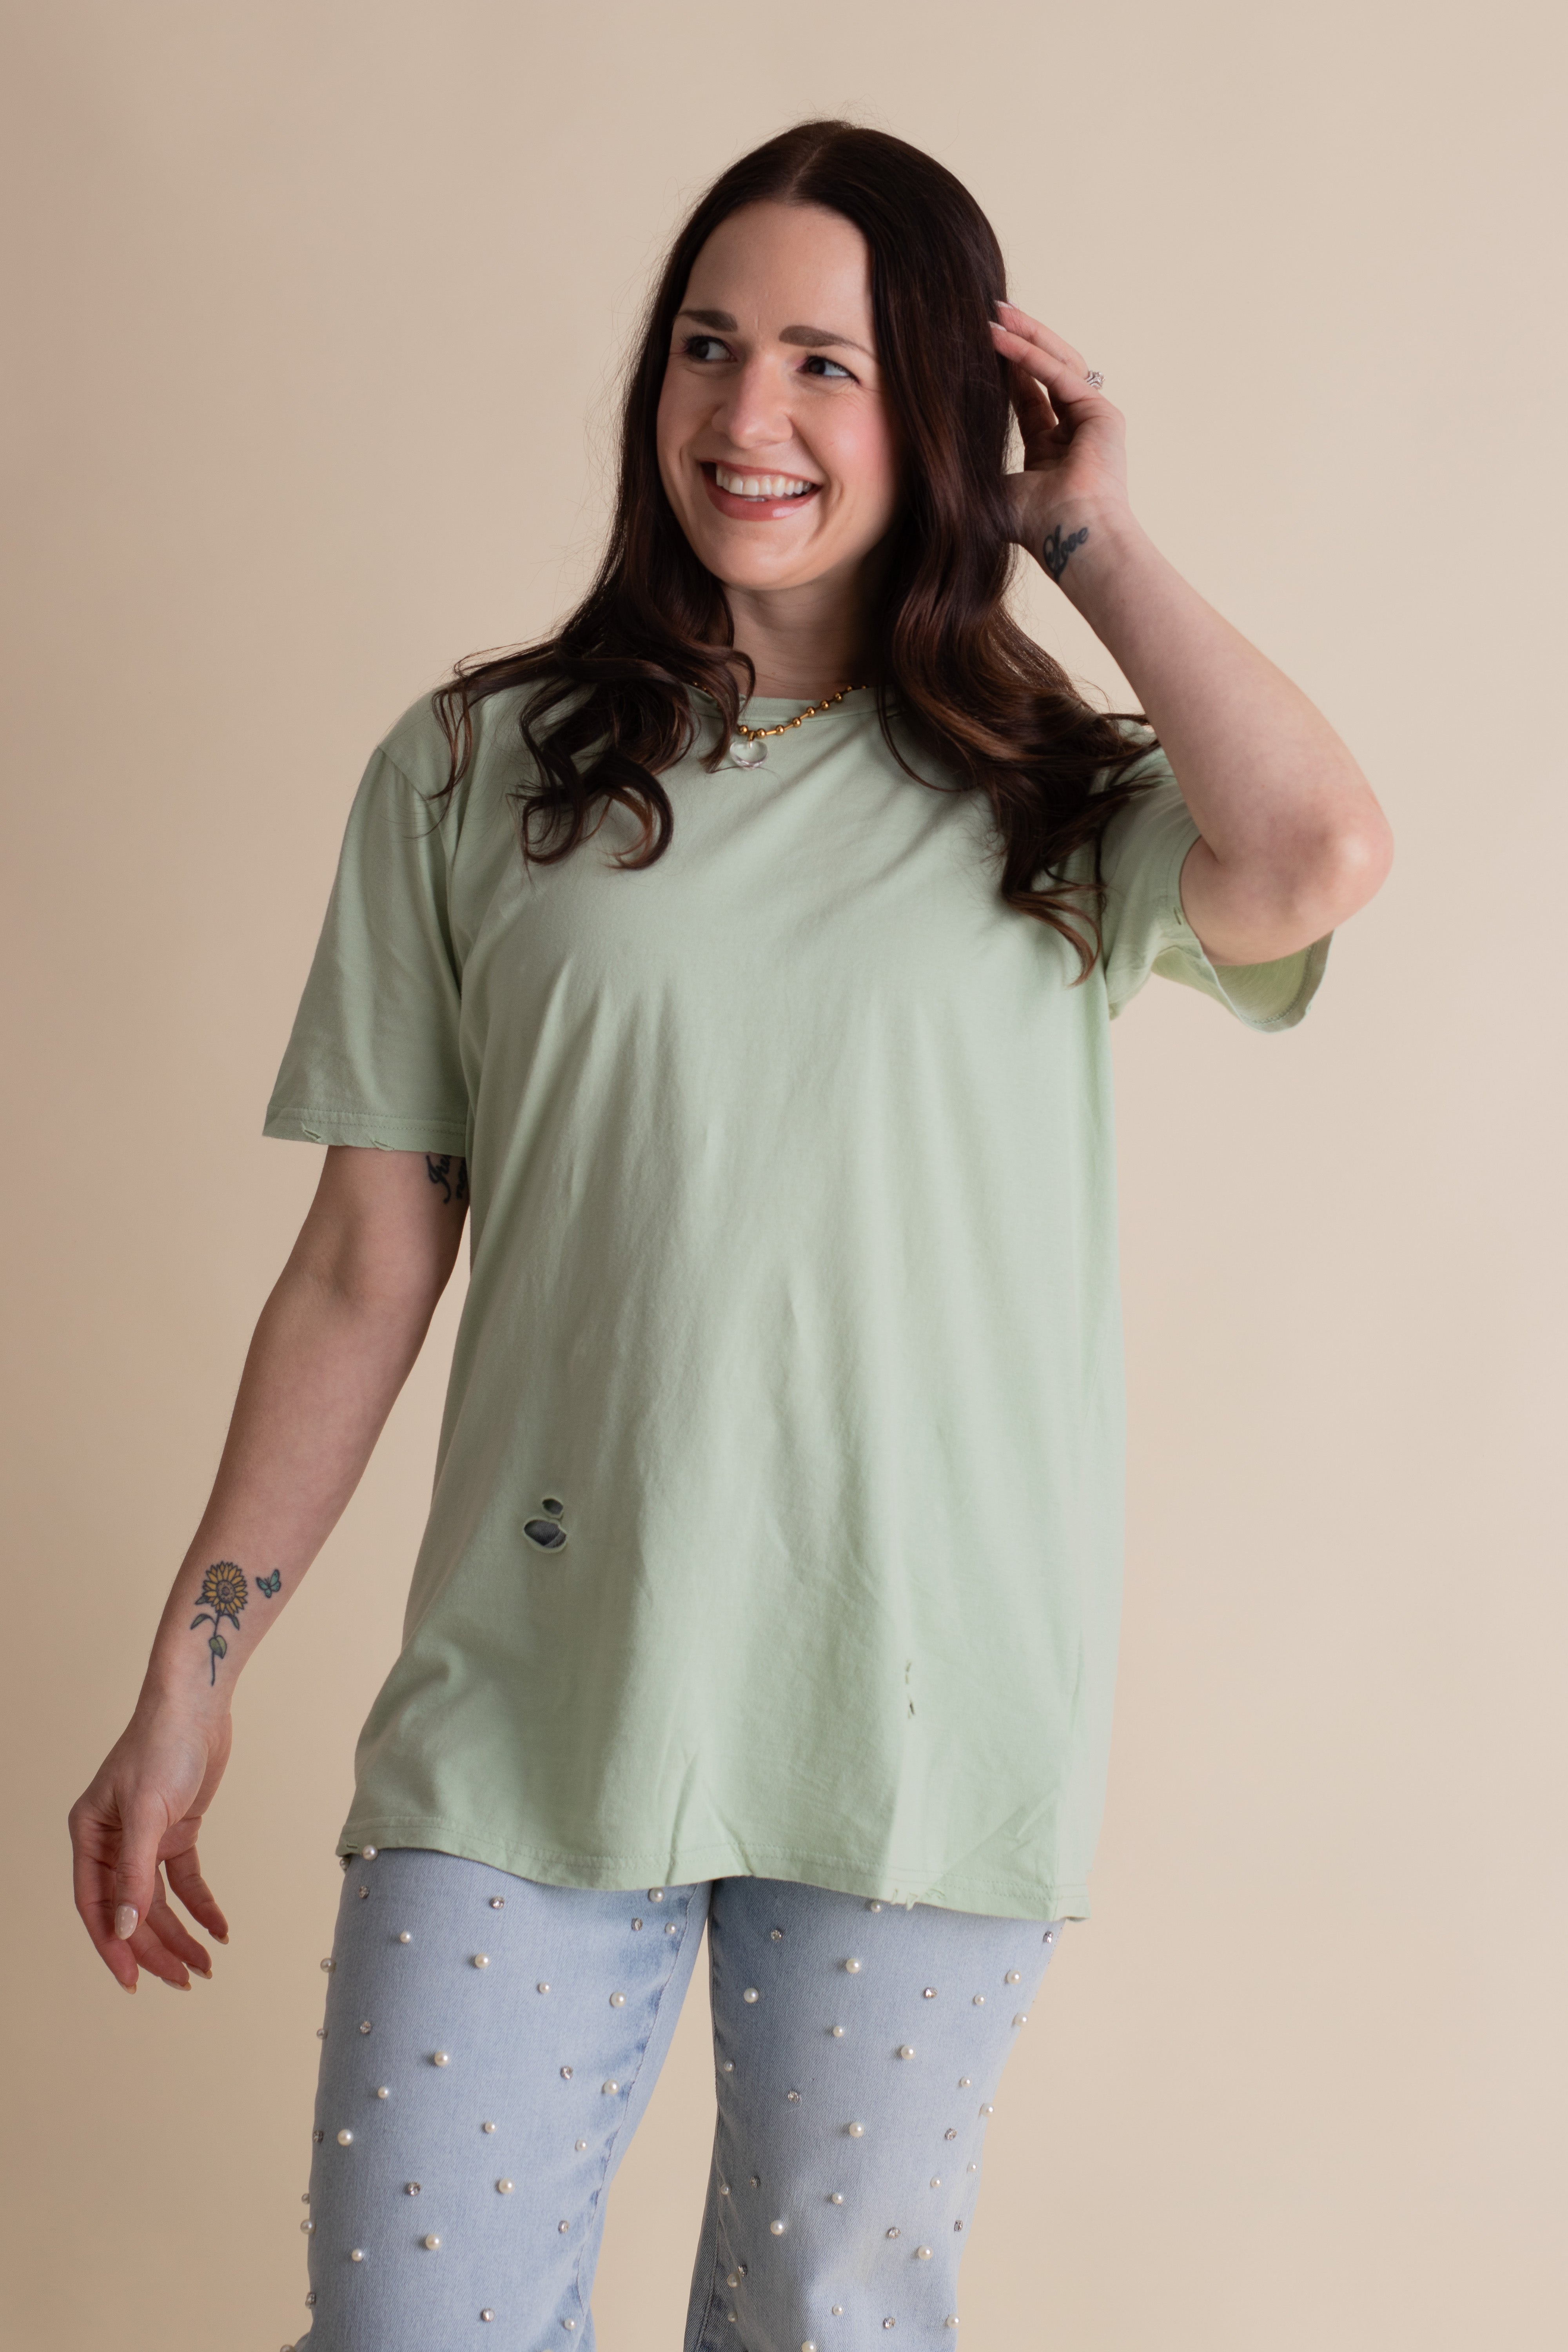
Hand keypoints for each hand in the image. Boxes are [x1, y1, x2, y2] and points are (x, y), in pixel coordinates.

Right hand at [69, 1700, 232, 1991]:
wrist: (198, 1705)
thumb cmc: (162, 1746)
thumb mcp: (146, 1812)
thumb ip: (134, 1873)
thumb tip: (126, 1927)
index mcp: (90, 1837)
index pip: (96, 1906)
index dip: (115, 1946)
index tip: (135, 1982)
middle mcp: (113, 1842)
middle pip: (131, 1909)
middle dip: (156, 1948)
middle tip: (184, 1981)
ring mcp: (146, 1838)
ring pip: (159, 1902)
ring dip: (181, 1934)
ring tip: (205, 1965)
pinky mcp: (177, 1831)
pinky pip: (185, 1880)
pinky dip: (202, 1905)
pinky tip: (219, 1928)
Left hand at [990, 301, 1129, 566]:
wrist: (1070, 539)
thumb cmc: (1035, 527)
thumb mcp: (994, 488)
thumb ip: (978, 465)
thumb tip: (936, 456)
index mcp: (1052, 451)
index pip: (1029, 395)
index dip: (1005, 368)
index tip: (978, 343)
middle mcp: (1076, 431)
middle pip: (1047, 370)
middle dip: (1019, 340)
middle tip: (989, 312)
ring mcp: (1093, 421)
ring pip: (1058, 363)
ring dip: (1026, 337)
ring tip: (995, 312)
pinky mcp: (1102, 414)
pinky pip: (1060, 374)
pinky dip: (1031, 356)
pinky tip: (1002, 340)